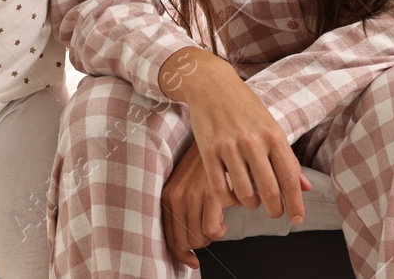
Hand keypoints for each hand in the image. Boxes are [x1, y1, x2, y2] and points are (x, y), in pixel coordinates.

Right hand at [162, 50, 310, 271]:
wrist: (213, 85)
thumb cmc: (246, 108)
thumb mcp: (272, 127)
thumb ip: (288, 158)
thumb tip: (306, 187)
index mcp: (273, 135)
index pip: (289, 177)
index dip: (296, 203)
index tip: (298, 219)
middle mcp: (253, 142)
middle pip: (269, 191)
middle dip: (275, 210)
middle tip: (275, 214)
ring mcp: (229, 147)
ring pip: (244, 194)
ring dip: (251, 205)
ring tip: (253, 201)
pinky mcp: (208, 152)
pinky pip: (220, 190)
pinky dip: (229, 201)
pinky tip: (233, 197)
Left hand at [163, 140, 234, 268]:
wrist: (220, 132)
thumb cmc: (206, 162)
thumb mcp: (187, 183)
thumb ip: (184, 211)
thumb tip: (188, 253)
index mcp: (168, 196)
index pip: (169, 240)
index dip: (182, 255)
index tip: (193, 261)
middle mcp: (177, 197)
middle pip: (185, 243)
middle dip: (200, 243)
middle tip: (212, 228)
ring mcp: (194, 195)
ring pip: (200, 238)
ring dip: (212, 235)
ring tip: (220, 219)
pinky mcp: (212, 194)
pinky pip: (213, 231)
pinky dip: (221, 230)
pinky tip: (226, 217)